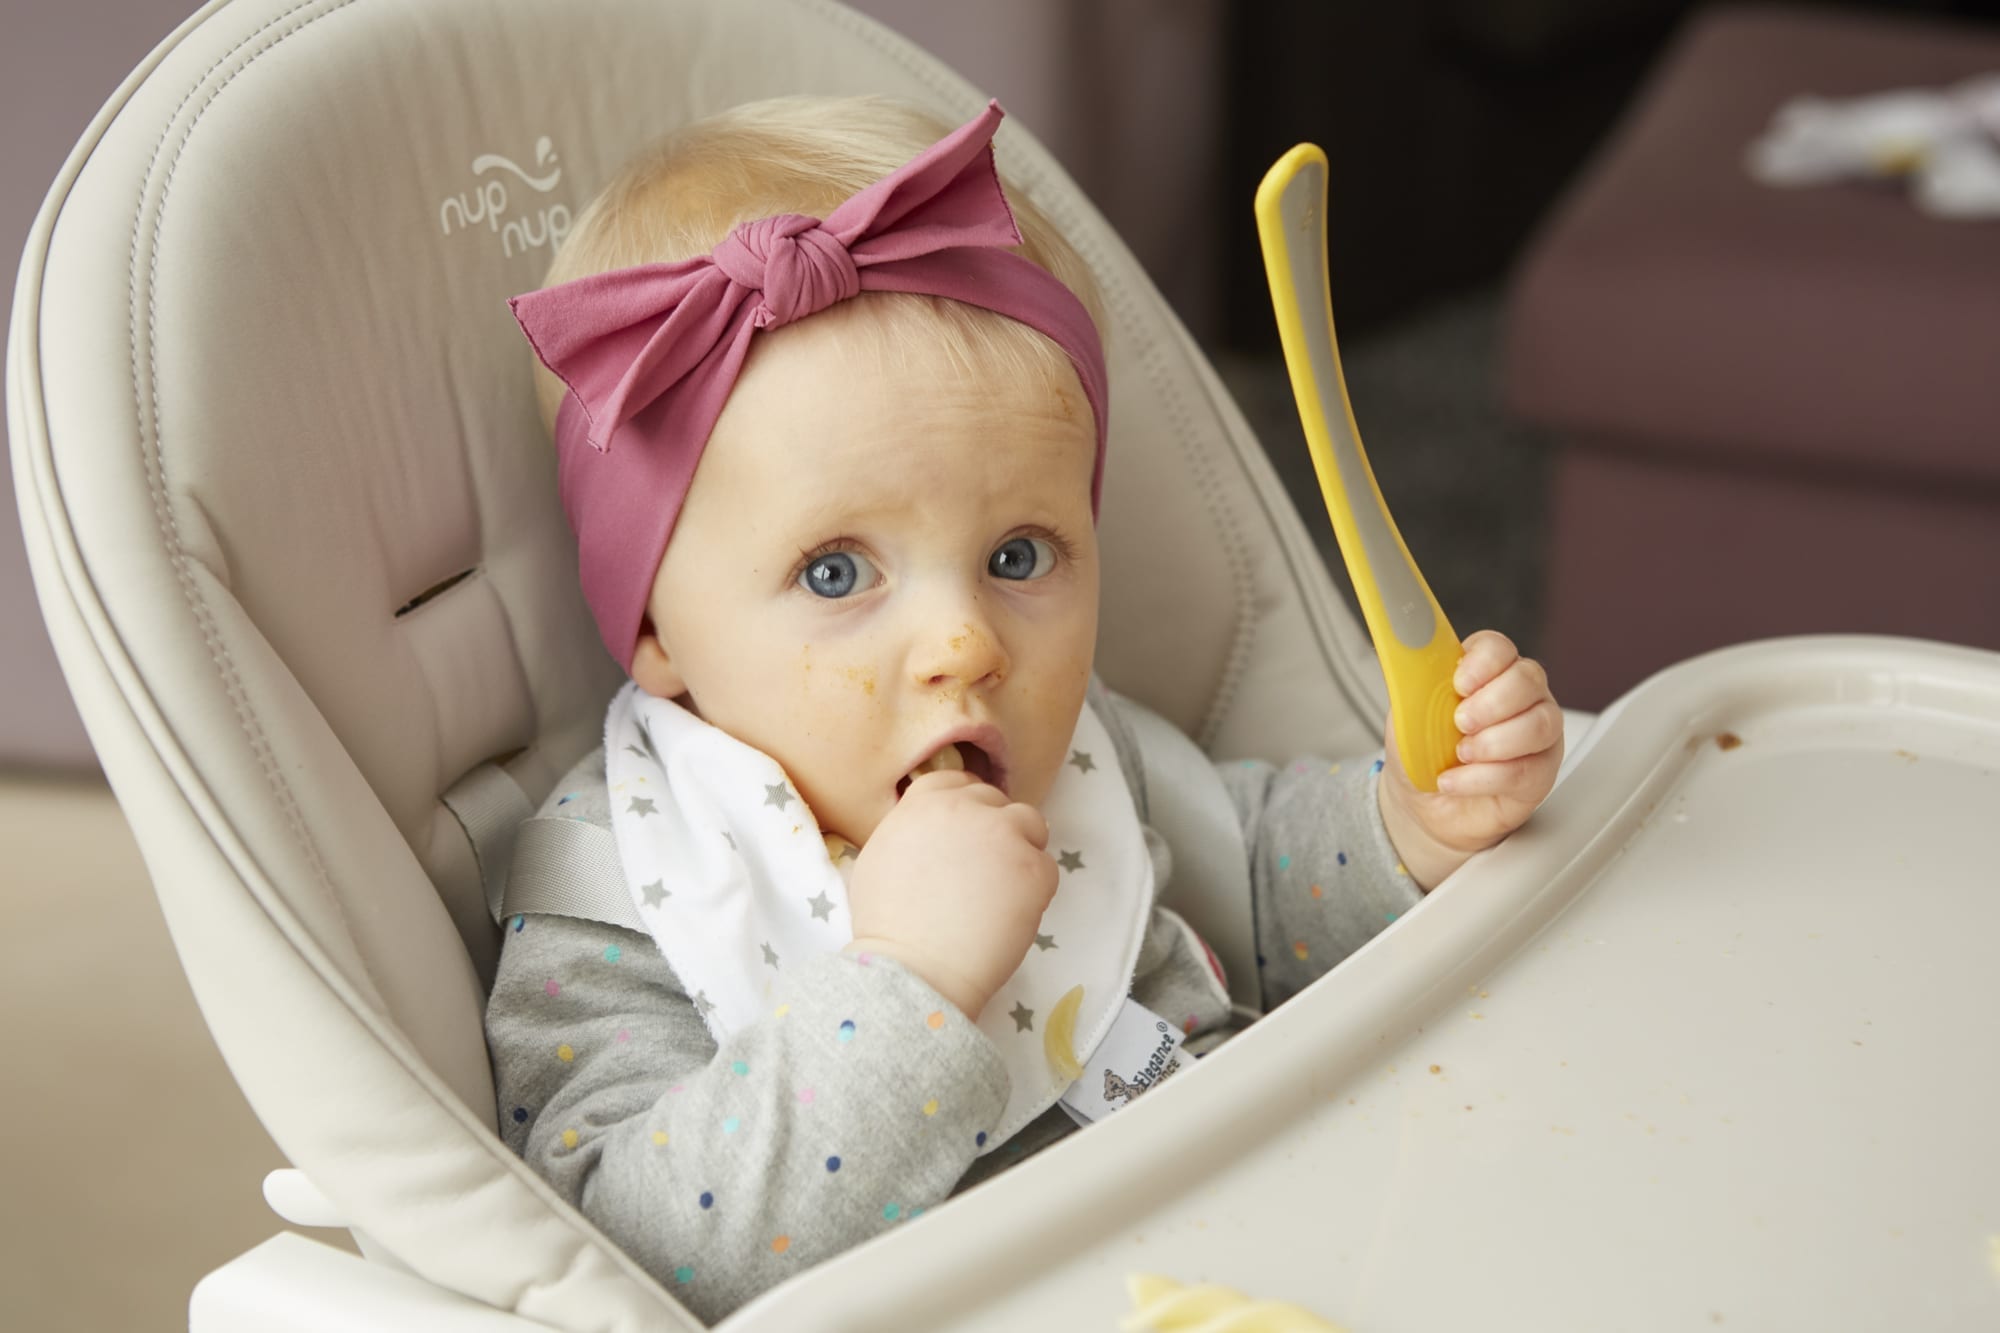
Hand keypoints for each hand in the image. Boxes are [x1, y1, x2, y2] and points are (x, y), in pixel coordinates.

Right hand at [845, 770, 1056, 1019]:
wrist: (915, 968)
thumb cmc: (889, 927)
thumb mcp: (878, 859)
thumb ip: (909, 831)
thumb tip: (929, 832)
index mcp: (924, 803)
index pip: (957, 782)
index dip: (966, 807)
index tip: (968, 833)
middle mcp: (965, 808)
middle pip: (996, 801)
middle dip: (994, 830)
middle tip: (985, 870)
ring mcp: (1004, 835)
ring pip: (1031, 825)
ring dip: (1021, 850)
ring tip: (1003, 891)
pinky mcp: (1034, 868)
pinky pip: (1047, 868)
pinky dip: (1035, 890)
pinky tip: (1010, 916)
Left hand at [1378, 630, 1562, 890]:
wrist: (1420, 805)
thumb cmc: (1420, 753)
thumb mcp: (1405, 714)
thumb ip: (1413, 683)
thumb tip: (1406, 649)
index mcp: (1485, 673)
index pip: (1499, 648)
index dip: (1483, 662)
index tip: (1459, 684)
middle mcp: (1519, 697)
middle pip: (1528, 679)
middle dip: (1491, 702)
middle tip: (1460, 723)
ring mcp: (1536, 734)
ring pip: (1540, 724)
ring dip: (1492, 742)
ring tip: (1459, 755)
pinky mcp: (1540, 773)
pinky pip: (1527, 769)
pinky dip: (1483, 777)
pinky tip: (1456, 781)